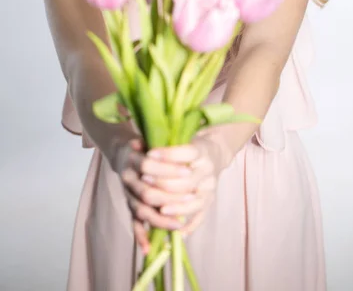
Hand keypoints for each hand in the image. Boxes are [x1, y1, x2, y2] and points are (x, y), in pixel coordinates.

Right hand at [111, 137, 198, 253]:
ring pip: (141, 210)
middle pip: (146, 192)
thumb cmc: (146, 146)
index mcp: (133, 159)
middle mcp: (127, 178)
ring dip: (160, 220)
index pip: (149, 165)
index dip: (168, 169)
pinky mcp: (130, 205)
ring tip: (178, 224)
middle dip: (168, 198)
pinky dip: (140, 236)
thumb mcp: (153, 140)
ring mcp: (128, 194)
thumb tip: (162, 147)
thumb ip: (160, 144)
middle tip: (189, 199)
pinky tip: (148, 249)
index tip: (188, 171)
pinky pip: (134, 223)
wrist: (126, 153)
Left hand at [144, 132, 228, 237]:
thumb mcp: (179, 140)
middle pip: (186, 181)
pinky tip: (176, 232)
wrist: (214, 154)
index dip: (168, 156)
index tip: (149, 155)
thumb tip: (133, 145)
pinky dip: (188, 226)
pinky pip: (199, 217)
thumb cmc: (190, 148)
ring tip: (157, 207)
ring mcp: (210, 187)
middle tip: (144, 179)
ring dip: (174, 206)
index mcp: (202, 151)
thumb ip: (158, 143)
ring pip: (192, 202)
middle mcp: (208, 169)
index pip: (187, 153)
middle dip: (163, 182)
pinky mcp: (209, 201)